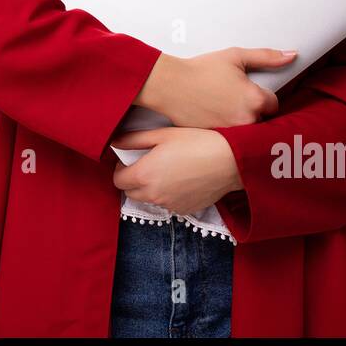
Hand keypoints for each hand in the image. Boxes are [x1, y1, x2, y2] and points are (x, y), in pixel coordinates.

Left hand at [111, 128, 243, 216]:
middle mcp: (153, 195)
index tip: (130, 159)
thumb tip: (114, 143)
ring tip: (167, 170)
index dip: (120, 168)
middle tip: (147, 163)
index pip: (117, 180)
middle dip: (133, 179)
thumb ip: (133, 140)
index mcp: (144, 175)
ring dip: (150, 188)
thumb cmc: (196, 142)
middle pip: (130, 192)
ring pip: (148, 199)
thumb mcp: (162, 135)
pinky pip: (167, 204)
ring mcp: (169, 205)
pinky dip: (168, 195)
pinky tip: (182, 179)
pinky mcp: (184, 211)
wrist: (230, 161)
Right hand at [139, 47, 296, 128]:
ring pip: (247, 130)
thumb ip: (267, 57)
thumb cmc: (201, 69)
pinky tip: (214, 115)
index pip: (274, 104)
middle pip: (262, 119)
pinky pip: (231, 138)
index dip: (262, 96)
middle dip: (253, 110)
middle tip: (234, 98)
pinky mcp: (217, 140)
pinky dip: (226, 129)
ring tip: (223, 106)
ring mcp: (231, 133)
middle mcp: (247, 120)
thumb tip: (292, 55)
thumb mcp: (236, 56)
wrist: (170, 85)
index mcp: (255, 100)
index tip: (248, 90)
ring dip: (241, 121)